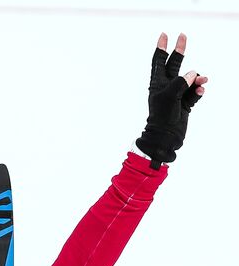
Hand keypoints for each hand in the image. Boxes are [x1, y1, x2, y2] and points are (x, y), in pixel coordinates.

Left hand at [136, 32, 207, 166]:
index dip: (162, 49)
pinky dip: (199, 91)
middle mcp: (167, 87)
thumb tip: (193, 74)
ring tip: (202, 81)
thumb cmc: (162, 117)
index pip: (159, 63)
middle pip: (175, 64)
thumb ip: (180, 83)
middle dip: (179, 51)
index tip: (164, 35)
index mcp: (158, 84)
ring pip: (190, 79)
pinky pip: (195, 92)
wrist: (166, 136)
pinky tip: (201, 91)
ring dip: (197, 78)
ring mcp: (177, 94)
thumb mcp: (169, 97)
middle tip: (183, 36)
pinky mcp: (185, 103)